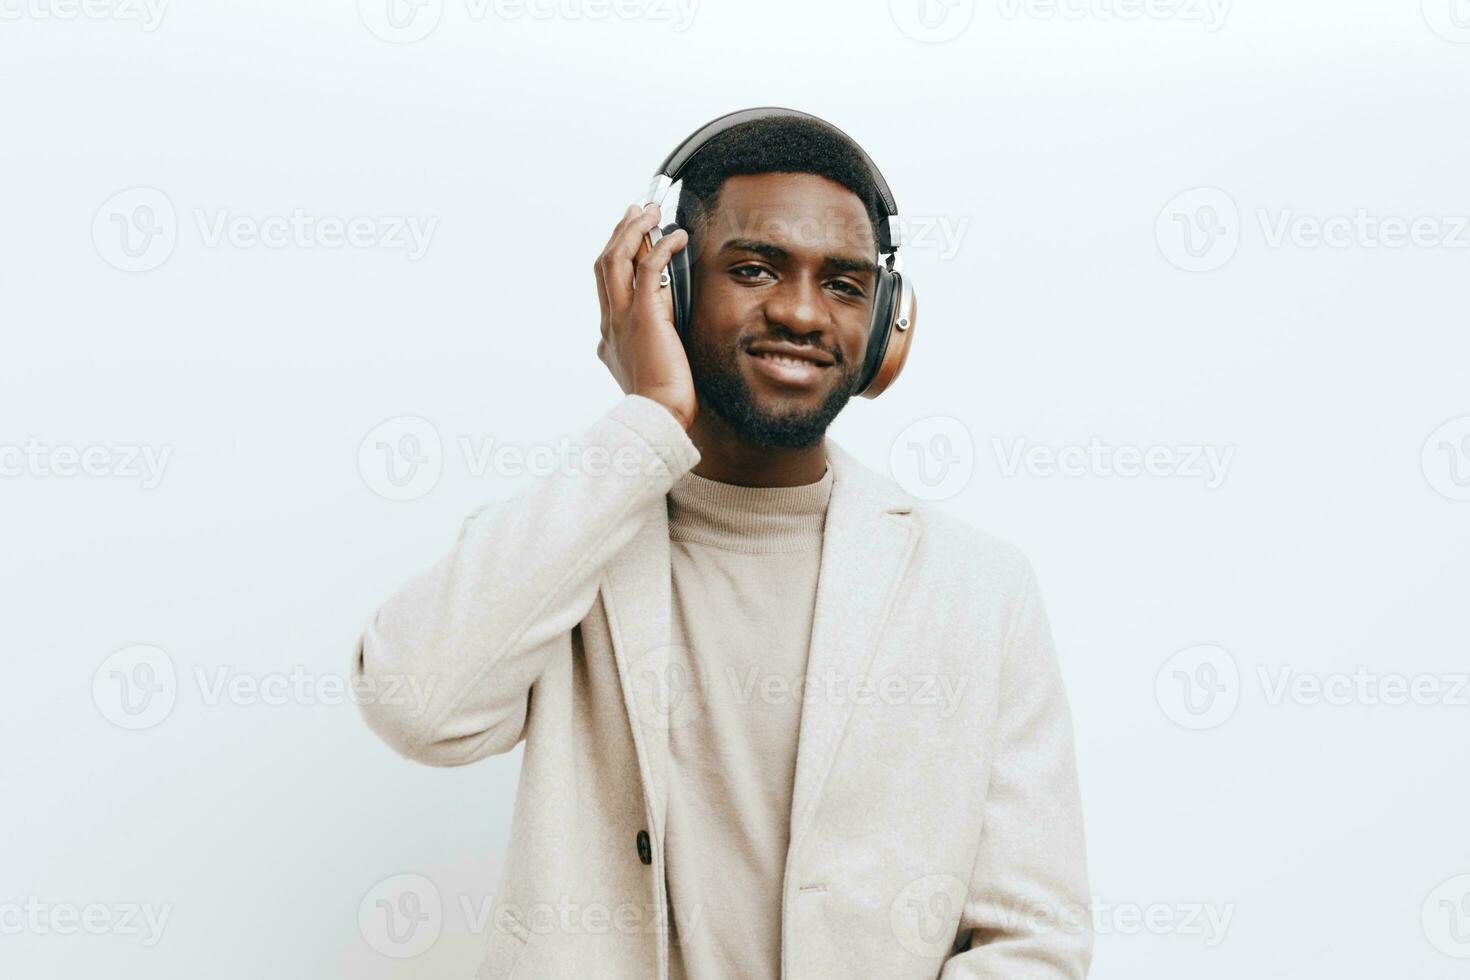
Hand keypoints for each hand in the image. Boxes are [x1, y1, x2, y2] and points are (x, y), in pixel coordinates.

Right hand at [595, 203, 696, 430]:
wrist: (658, 417)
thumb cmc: (661, 402)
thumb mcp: (647, 369)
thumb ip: (647, 347)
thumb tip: (660, 329)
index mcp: (608, 334)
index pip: (606, 284)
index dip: (616, 255)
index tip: (629, 235)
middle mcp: (609, 322)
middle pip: (605, 264)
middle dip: (620, 232)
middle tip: (635, 211)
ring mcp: (622, 318)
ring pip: (617, 259)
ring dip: (633, 230)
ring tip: (650, 211)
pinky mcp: (644, 316)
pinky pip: (649, 269)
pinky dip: (661, 247)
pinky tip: (676, 236)